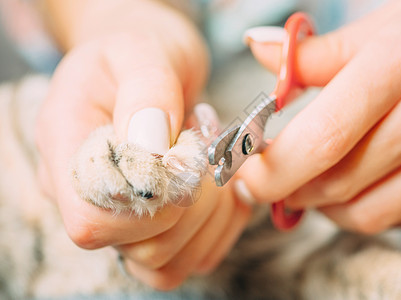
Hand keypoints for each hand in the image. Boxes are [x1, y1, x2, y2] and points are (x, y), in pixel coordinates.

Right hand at [36, 0, 249, 289]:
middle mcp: (87, 196)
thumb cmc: (137, 52)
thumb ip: (147, 93)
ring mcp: (120, 217)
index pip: (92, 217)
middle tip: (206, 151)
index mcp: (67, 150)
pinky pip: (190, 258)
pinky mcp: (153, 227)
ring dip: (210, 217)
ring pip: (166, 263)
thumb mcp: (141, 52)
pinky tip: (223, 189)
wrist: (145, 63)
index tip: (184, 151)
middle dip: (193, 203)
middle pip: (137, 246)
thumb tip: (151, 149)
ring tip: (215, 166)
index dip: (151, 200)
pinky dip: (220, 228)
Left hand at [239, 0, 400, 232]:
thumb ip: (313, 53)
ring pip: (363, 214)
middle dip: (287, 189)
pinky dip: (359, 208)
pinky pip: (394, 218)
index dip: (272, 168)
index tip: (243, 173)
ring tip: (311, 178)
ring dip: (321, 205)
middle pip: (335, 184)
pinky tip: (355, 182)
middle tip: (266, 179)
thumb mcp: (378, 29)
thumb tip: (259, 49)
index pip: (321, 138)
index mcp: (399, 65)